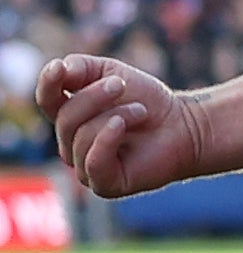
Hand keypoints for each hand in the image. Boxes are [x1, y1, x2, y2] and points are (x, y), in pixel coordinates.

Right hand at [36, 55, 204, 198]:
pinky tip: (124, 126)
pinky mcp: (104, 184)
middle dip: (93, 97)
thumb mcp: (112, 74)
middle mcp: (72, 144)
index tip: (60, 68)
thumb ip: (81, 68)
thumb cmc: (148, 101)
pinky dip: (108, 139)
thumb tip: (58, 68)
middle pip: (64, 118)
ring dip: (115, 116)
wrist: (185, 126)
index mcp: (69, 116)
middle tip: (121, 86)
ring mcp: (85, 166)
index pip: (46, 100)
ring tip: (142, 112)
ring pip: (80, 137)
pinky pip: (93, 162)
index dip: (48, 84)